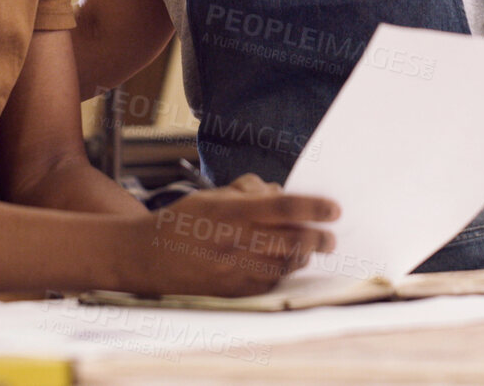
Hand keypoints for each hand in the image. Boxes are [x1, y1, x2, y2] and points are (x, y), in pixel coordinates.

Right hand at [123, 174, 338, 295]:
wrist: (148, 258)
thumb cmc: (184, 221)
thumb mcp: (213, 195)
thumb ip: (249, 191)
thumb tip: (281, 193)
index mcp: (230, 213)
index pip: (282, 208)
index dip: (313, 209)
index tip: (335, 209)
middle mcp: (234, 243)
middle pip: (292, 242)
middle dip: (318, 239)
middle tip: (330, 236)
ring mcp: (234, 271)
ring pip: (285, 265)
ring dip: (302, 256)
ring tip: (308, 248)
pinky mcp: (233, 292)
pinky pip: (270, 282)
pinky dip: (281, 272)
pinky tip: (282, 263)